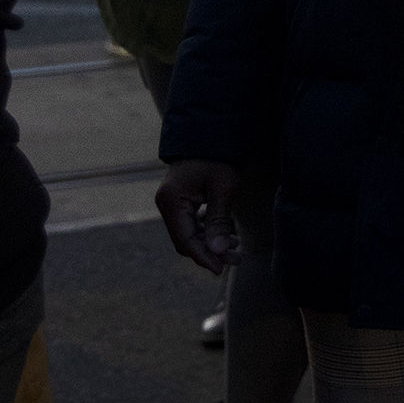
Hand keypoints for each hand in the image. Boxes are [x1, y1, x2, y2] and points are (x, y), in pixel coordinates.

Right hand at [157, 158, 240, 273]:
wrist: (211, 133)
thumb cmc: (218, 157)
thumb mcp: (222, 188)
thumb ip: (218, 220)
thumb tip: (219, 252)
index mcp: (171, 201)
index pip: (185, 239)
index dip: (203, 256)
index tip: (221, 269)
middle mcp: (167, 204)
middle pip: (186, 240)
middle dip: (210, 252)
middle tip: (236, 260)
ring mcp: (172, 203)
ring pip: (190, 233)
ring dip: (211, 243)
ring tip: (236, 250)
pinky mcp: (181, 201)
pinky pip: (192, 223)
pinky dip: (209, 231)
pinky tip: (228, 236)